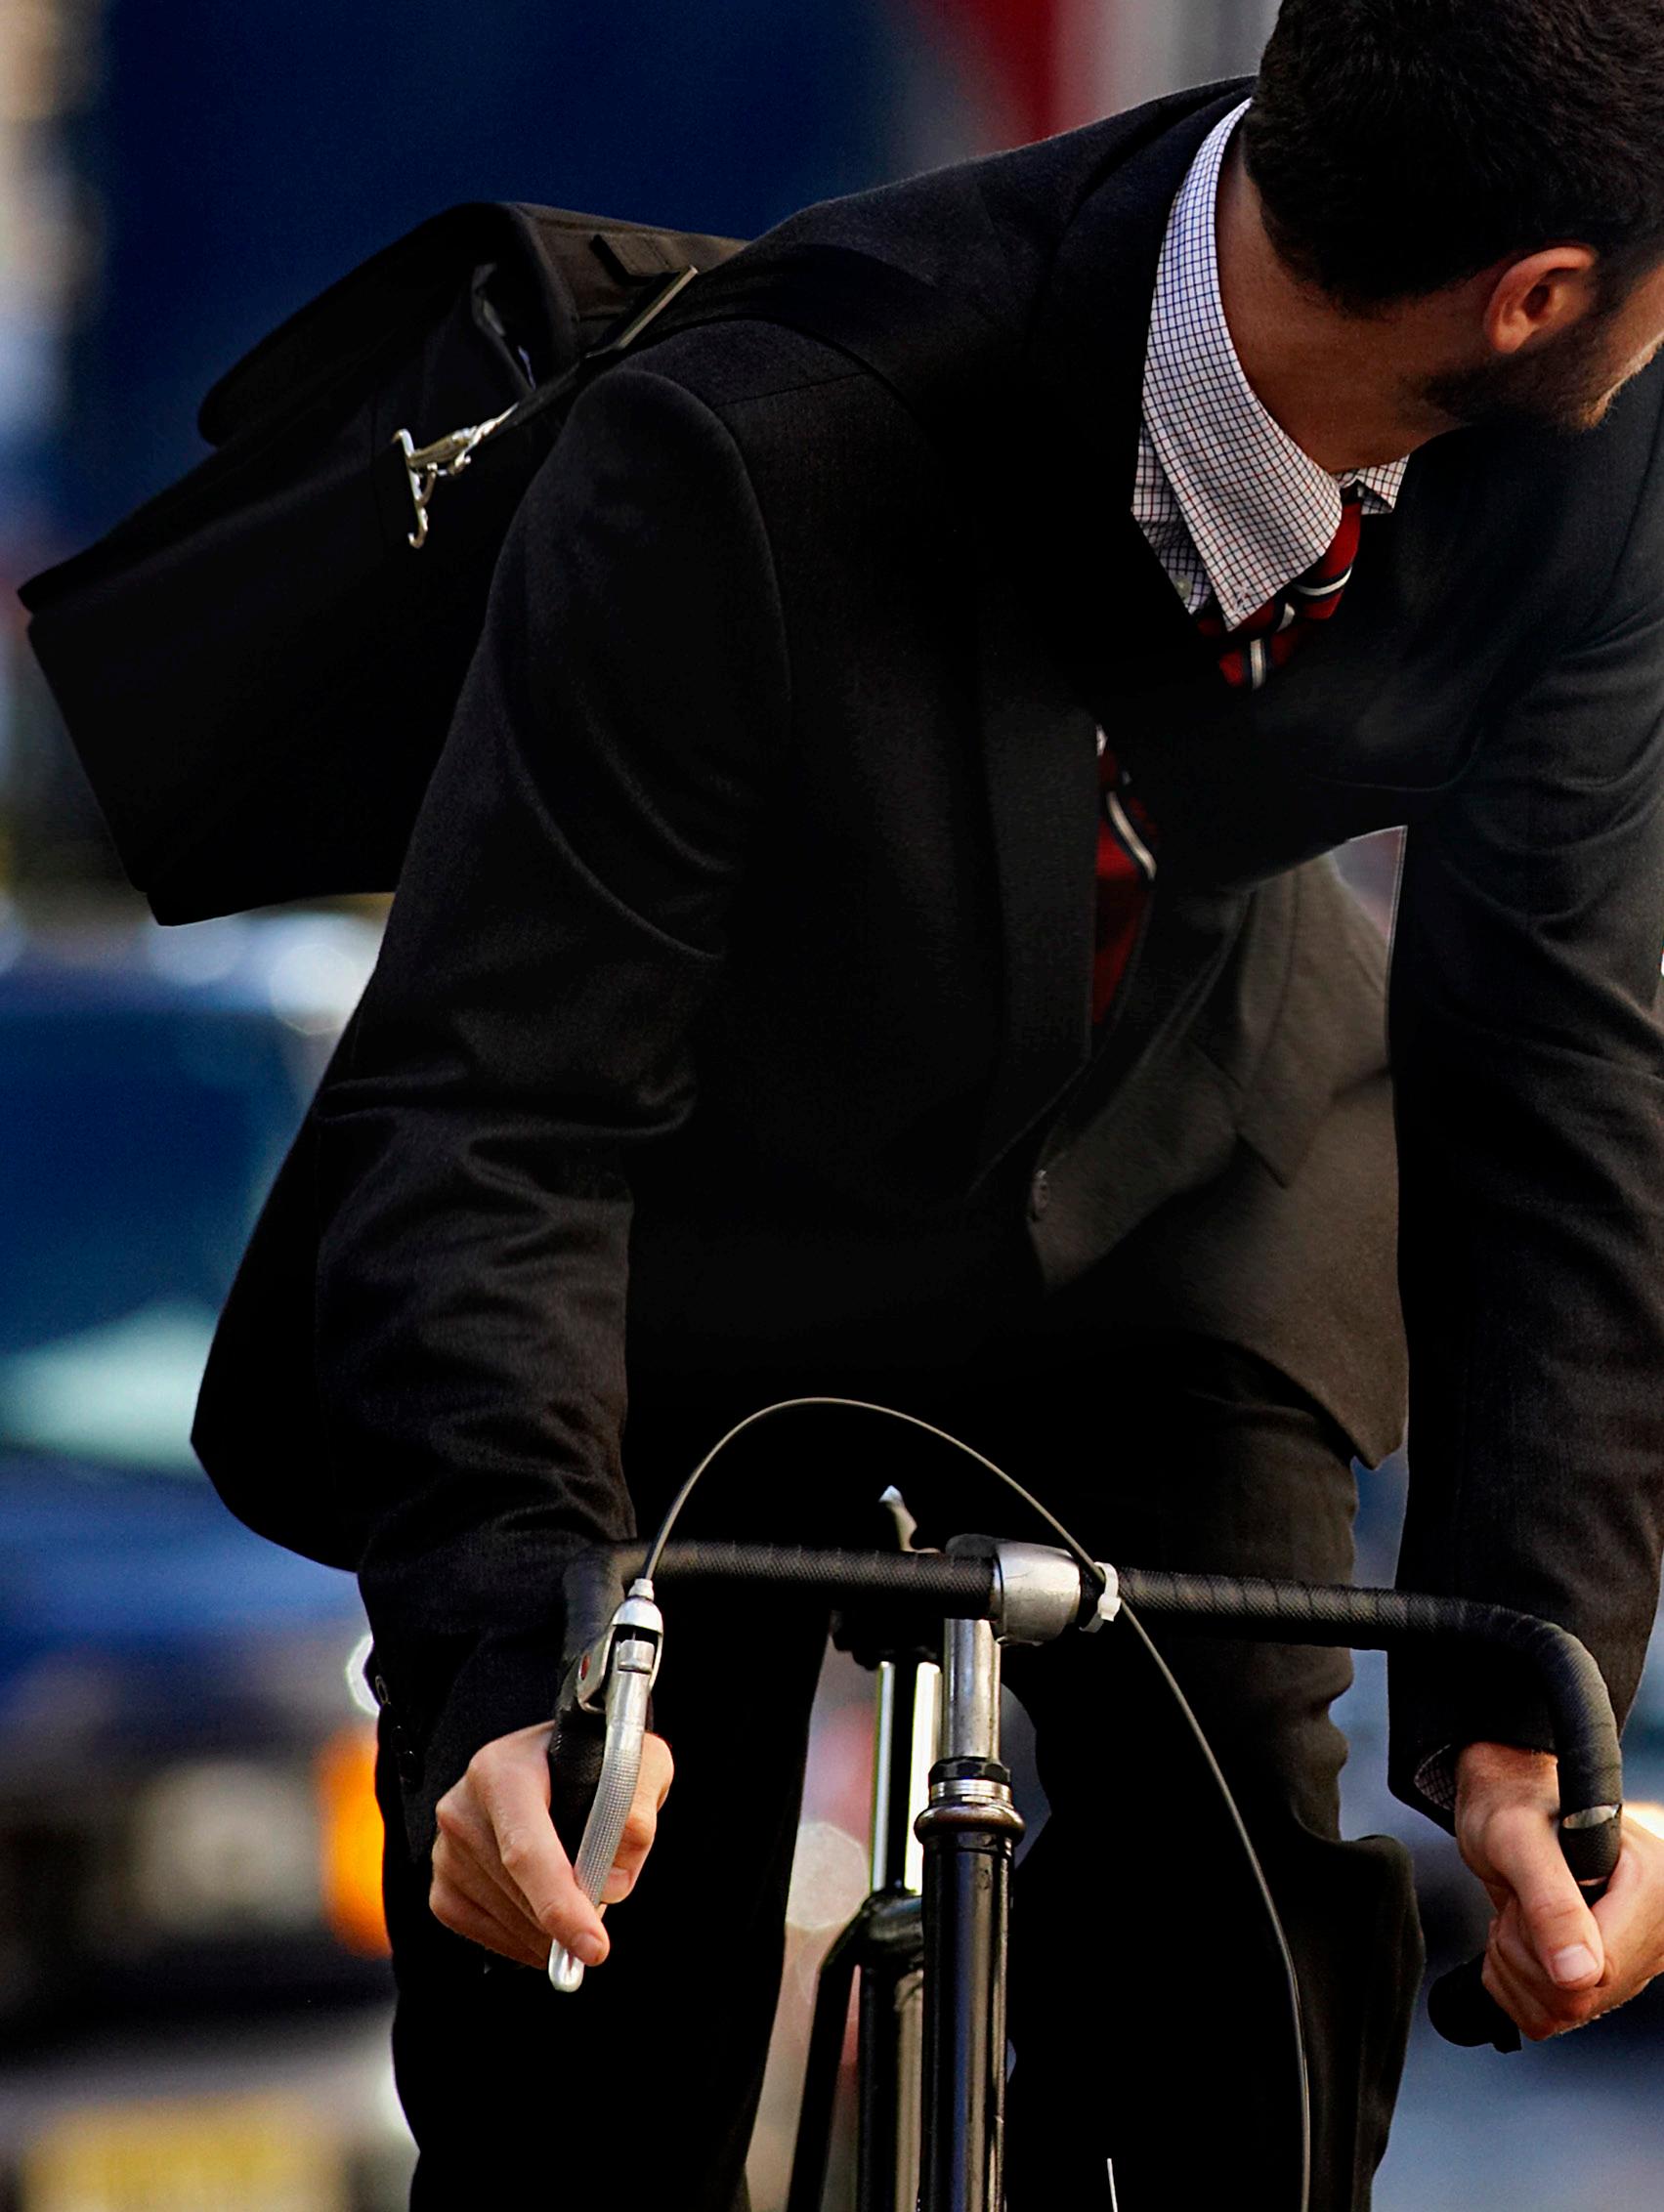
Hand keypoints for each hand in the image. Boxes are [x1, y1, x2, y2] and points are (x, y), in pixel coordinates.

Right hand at [430, 1721, 673, 1969]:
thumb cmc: (595, 1760)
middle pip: (522, 1896)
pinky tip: (547, 1909)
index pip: (527, 1851)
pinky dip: (528, 1938)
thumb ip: (637, 1810)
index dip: (561, 1904)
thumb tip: (612, 1881)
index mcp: (504, 1772)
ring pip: (511, 1923)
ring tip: (574, 1884)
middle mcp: (463, 1809)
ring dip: (553, 1928)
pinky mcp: (443, 1887)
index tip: (595, 1946)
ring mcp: (447, 1851)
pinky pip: (490, 1936)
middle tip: (602, 1902)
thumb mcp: (638, 1761)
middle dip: (572, 1916)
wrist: (555, 1762)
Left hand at [1456, 1740, 1663, 2039]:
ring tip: (1523, 1911)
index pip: (1602, 1970)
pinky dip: (1513, 1982)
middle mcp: (1654, 1931)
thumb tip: (1579, 1974)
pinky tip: (1522, 1938)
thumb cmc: (1515, 1804)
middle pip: (1580, 1998)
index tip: (1525, 1898)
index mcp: (1653, 1888)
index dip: (1542, 1944)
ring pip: (1560, 2014)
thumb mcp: (1518, 1837)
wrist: (1506, 1805)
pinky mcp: (1603, 1983)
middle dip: (1524, 1951)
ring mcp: (1631, 1962)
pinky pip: (1547, 2019)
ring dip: (1515, 1965)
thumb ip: (1550, 1901)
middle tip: (1521, 1899)